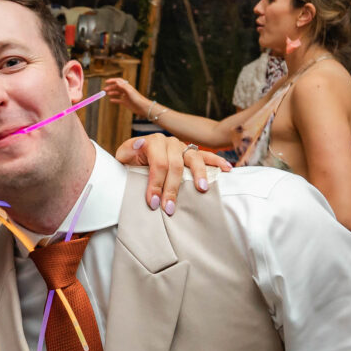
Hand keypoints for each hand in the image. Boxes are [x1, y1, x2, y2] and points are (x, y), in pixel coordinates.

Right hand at [103, 77, 149, 115]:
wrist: (142, 107)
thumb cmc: (137, 99)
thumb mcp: (129, 92)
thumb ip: (123, 86)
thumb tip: (117, 81)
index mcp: (127, 87)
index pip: (118, 81)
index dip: (112, 81)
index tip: (106, 82)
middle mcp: (126, 91)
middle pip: (117, 87)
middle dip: (110, 87)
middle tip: (104, 89)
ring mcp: (126, 96)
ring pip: (117, 93)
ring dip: (112, 92)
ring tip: (107, 93)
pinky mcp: (126, 102)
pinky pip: (119, 100)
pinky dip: (114, 100)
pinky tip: (111, 100)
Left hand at [116, 134, 231, 214]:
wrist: (136, 155)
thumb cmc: (130, 160)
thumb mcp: (122, 156)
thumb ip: (127, 152)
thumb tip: (141, 146)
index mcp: (153, 141)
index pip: (158, 163)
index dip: (156, 184)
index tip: (153, 203)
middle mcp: (170, 142)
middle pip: (176, 165)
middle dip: (172, 189)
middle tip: (169, 208)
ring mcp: (183, 147)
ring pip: (194, 159)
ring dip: (199, 174)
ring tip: (202, 189)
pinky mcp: (192, 153)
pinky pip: (207, 156)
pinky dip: (218, 162)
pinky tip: (227, 169)